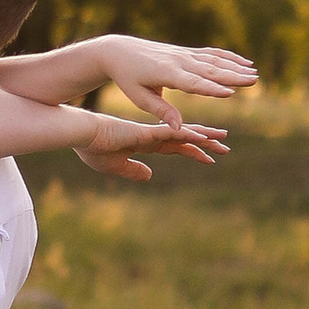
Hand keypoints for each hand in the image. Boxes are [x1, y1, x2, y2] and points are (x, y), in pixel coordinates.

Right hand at [71, 110, 229, 181]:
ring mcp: (151, 133)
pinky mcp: (146, 132)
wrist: (81, 136)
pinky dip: (187, 135)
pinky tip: (202, 137)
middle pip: (186, 139)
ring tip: (223, 139)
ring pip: (184, 134)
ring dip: (205, 138)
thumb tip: (149, 176)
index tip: (210, 159)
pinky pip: (171, 133)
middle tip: (226, 147)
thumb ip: (133, 170)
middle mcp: (153, 136)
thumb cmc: (93, 149)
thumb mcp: (116, 166)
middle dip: (206, 144)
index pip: (176, 148)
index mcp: (146, 144)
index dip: (194, 152)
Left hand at [87, 35, 259, 127]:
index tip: (230, 93)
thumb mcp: (139, 98)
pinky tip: (245, 62)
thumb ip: (161, 111)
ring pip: (214, 60)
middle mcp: (179, 61)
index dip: (211, 88)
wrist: (120, 51)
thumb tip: (178, 128)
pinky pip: (212, 54)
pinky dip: (229, 57)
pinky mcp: (186, 52)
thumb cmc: (127, 78)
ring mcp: (184, 54)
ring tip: (255, 74)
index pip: (193, 83)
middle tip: (253, 81)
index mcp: (166, 74)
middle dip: (232, 76)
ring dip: (236, 67)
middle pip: (210, 70)